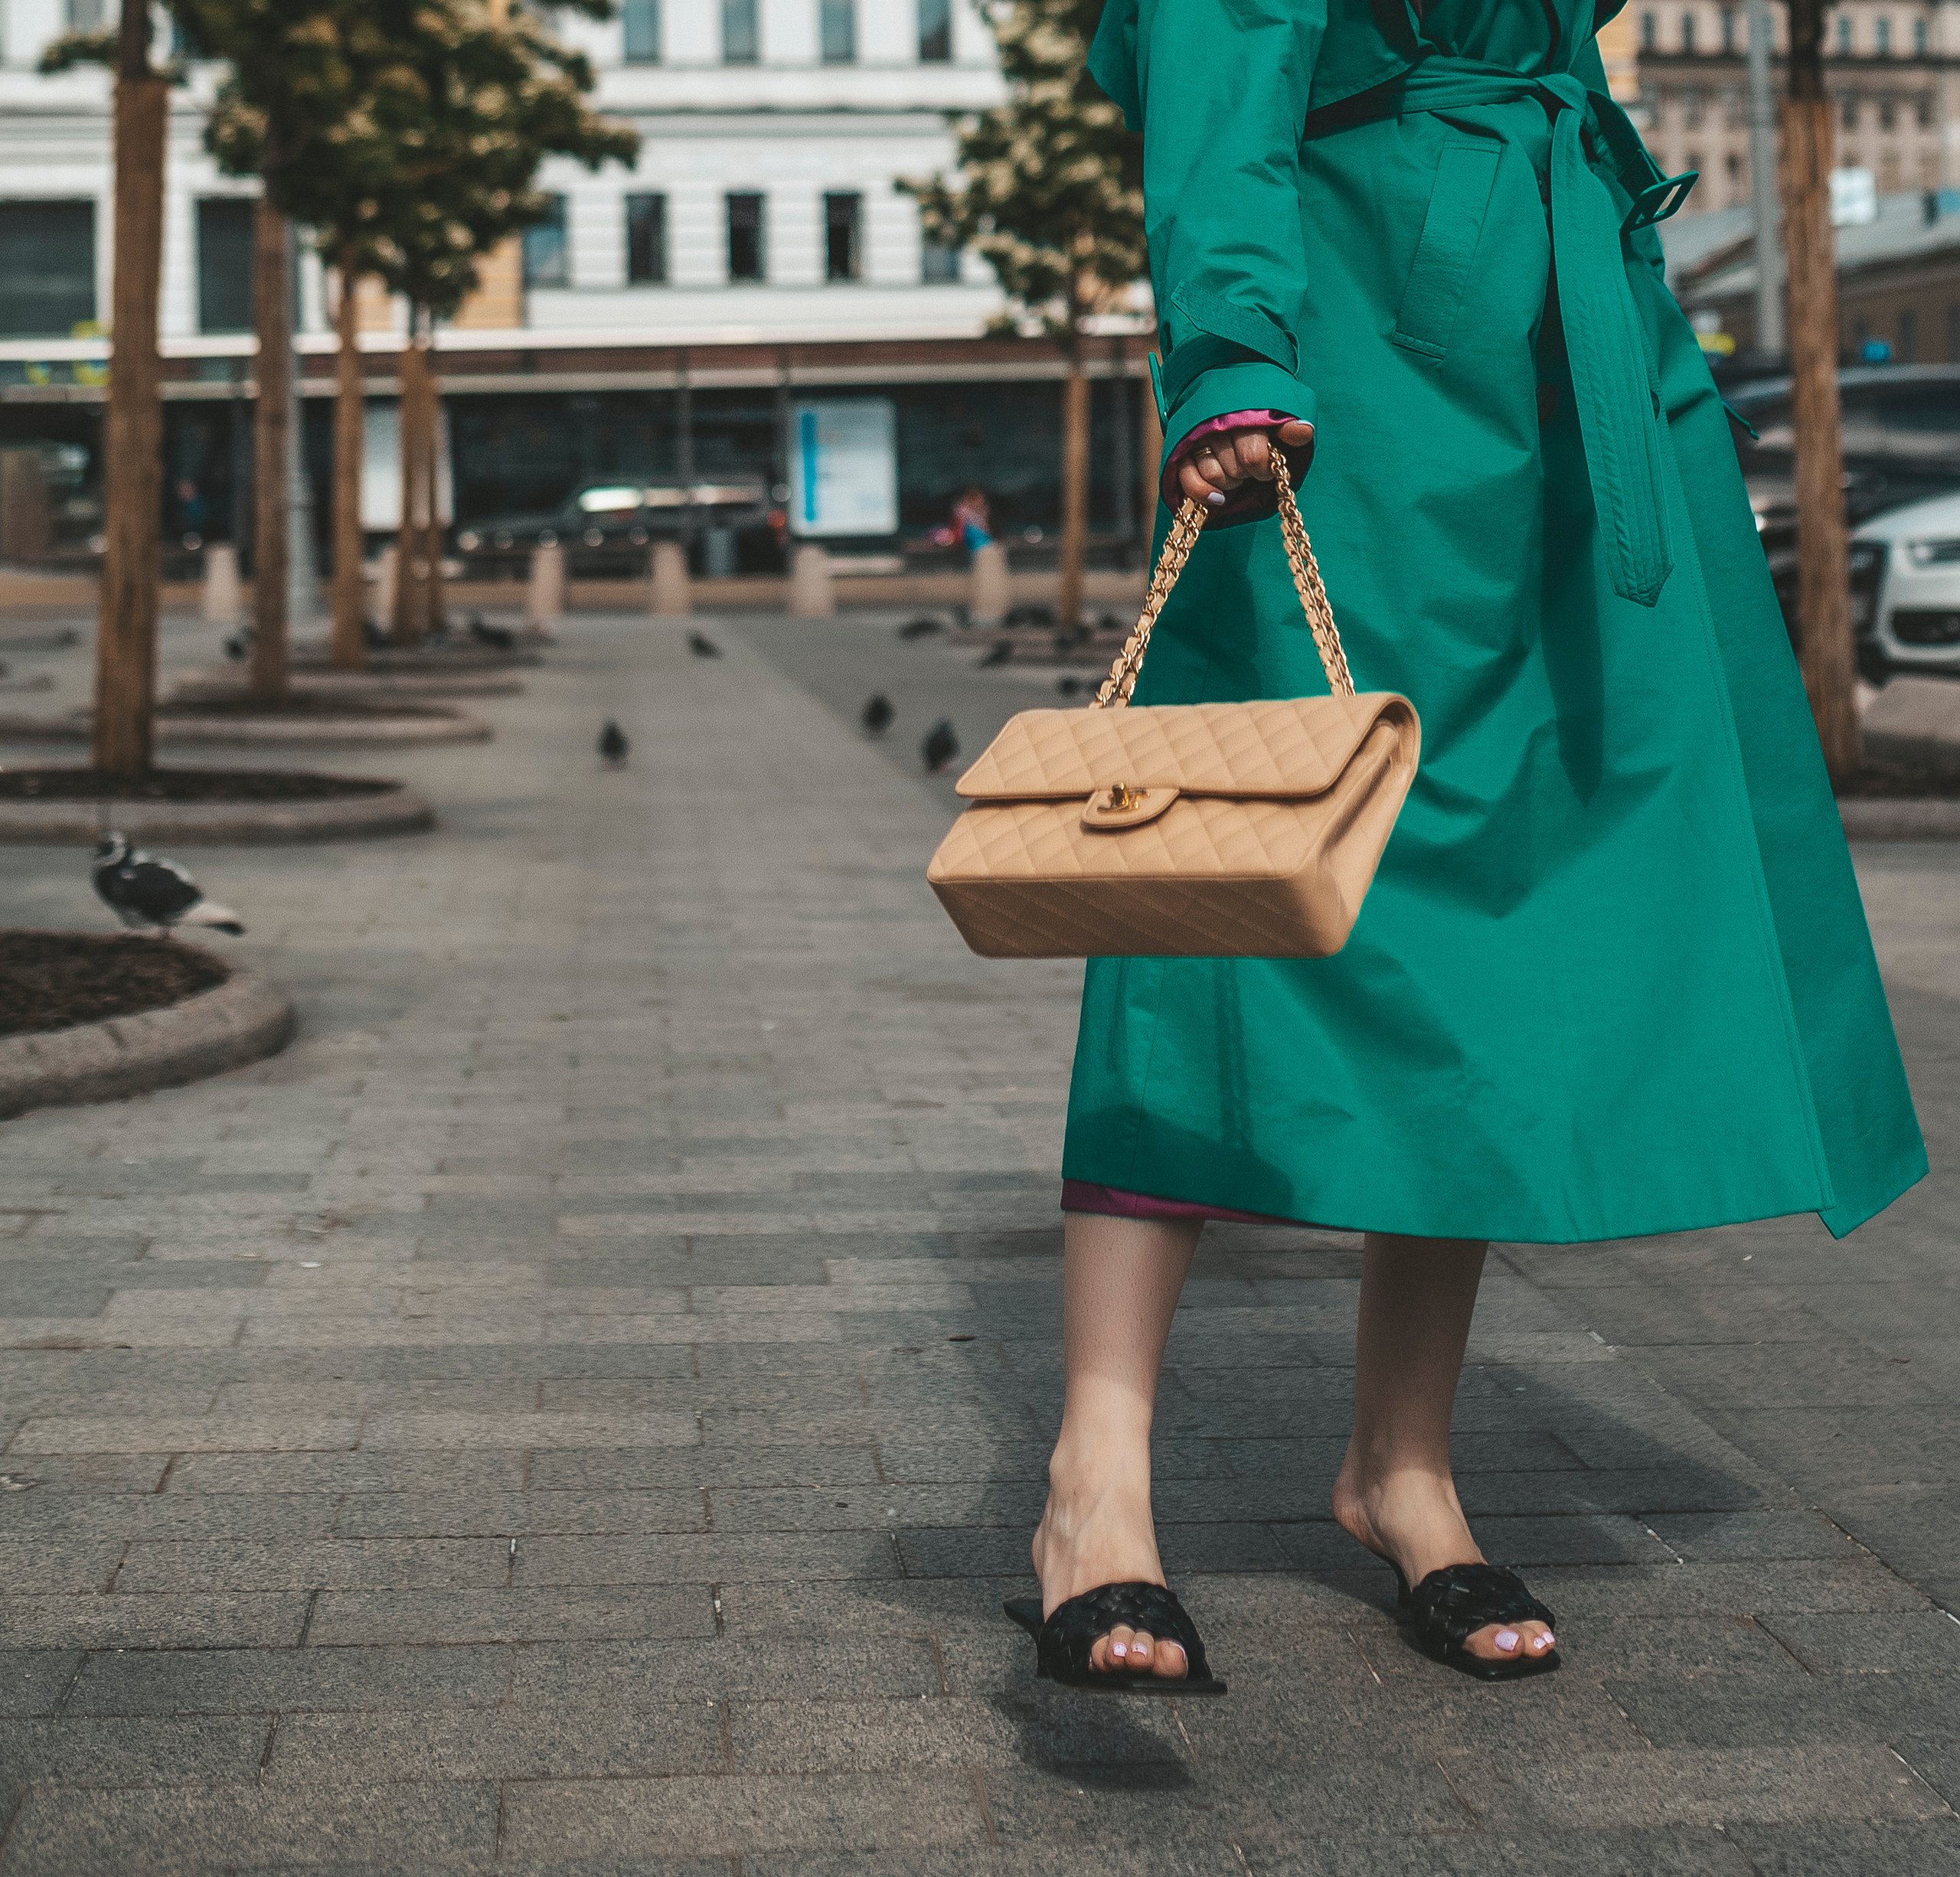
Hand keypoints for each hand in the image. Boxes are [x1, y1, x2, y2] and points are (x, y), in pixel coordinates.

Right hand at [1176, 419, 1313, 507]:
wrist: (1226, 388)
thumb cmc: (1258, 407)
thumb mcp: (1280, 408)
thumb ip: (1289, 423)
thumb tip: (1303, 432)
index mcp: (1244, 412)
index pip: (1253, 456)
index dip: (1264, 469)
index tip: (1269, 466)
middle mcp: (1218, 423)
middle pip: (1235, 468)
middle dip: (1248, 474)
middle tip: (1251, 467)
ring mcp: (1197, 437)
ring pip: (1214, 475)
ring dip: (1229, 482)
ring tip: (1235, 473)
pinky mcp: (1181, 450)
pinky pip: (1188, 479)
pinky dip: (1202, 493)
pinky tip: (1218, 498)